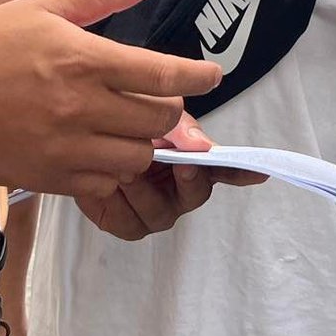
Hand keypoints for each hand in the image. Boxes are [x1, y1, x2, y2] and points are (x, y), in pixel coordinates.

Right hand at [0, 0, 222, 199]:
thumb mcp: (45, 8)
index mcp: (84, 59)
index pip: (163, 75)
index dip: (197, 78)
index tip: (211, 76)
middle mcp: (81, 106)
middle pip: (159, 120)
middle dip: (169, 111)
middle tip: (158, 100)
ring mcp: (66, 147)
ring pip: (138, 157)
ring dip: (142, 142)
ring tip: (126, 125)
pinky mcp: (50, 178)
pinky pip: (105, 182)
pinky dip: (112, 168)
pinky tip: (99, 148)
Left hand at [75, 112, 268, 240]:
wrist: (75, 135)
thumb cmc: (120, 122)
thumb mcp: (148, 110)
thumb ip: (177, 126)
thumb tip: (203, 145)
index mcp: (191, 159)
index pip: (224, 167)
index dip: (243, 172)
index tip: (259, 172)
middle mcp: (177, 188)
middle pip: (196, 193)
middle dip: (187, 179)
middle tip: (179, 163)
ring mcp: (153, 208)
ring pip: (161, 213)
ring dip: (144, 190)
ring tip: (123, 169)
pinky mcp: (125, 222)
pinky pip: (130, 224)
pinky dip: (119, 205)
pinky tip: (107, 184)